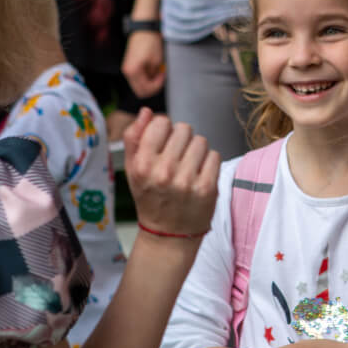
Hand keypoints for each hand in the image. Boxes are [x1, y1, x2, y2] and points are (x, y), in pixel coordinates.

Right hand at [122, 31, 165, 97]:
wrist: (143, 29)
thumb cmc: (151, 42)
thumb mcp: (157, 61)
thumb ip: (154, 76)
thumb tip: (154, 83)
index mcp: (133, 71)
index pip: (145, 90)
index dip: (157, 86)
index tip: (163, 76)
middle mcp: (127, 72)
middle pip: (140, 91)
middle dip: (152, 87)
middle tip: (161, 77)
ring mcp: (126, 69)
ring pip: (138, 86)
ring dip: (149, 83)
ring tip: (157, 72)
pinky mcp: (129, 66)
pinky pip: (137, 79)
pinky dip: (145, 78)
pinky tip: (152, 70)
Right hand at [123, 108, 218, 235]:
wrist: (168, 236)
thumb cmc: (150, 198)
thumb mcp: (132, 170)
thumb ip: (134, 138)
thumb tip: (147, 111)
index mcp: (143, 165)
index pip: (161, 122)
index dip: (164, 130)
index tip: (163, 144)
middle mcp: (164, 172)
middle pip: (184, 128)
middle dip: (181, 139)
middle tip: (177, 158)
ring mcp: (187, 181)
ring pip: (201, 140)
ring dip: (196, 150)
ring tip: (188, 167)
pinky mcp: (207, 188)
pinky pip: (215, 156)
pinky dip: (209, 163)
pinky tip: (199, 175)